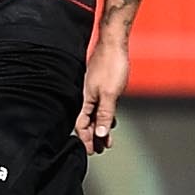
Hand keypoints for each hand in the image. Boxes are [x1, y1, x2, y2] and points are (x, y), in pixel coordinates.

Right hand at [75, 26, 128, 151]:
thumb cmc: (111, 65)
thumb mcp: (110, 94)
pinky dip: (104, 116)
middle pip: (87, 122)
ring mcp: (94, 91)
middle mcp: (88, 97)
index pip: (81, 125)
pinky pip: (100, 106)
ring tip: (106, 141)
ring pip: (95, 115)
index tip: (91, 151)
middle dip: (93, 137)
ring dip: (100, 128)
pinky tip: (110, 121)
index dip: (86, 139)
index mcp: (86, 100)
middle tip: (100, 150)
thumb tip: (100, 135)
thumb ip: (105, 115)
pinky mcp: (101, 86)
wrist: (113, 43)